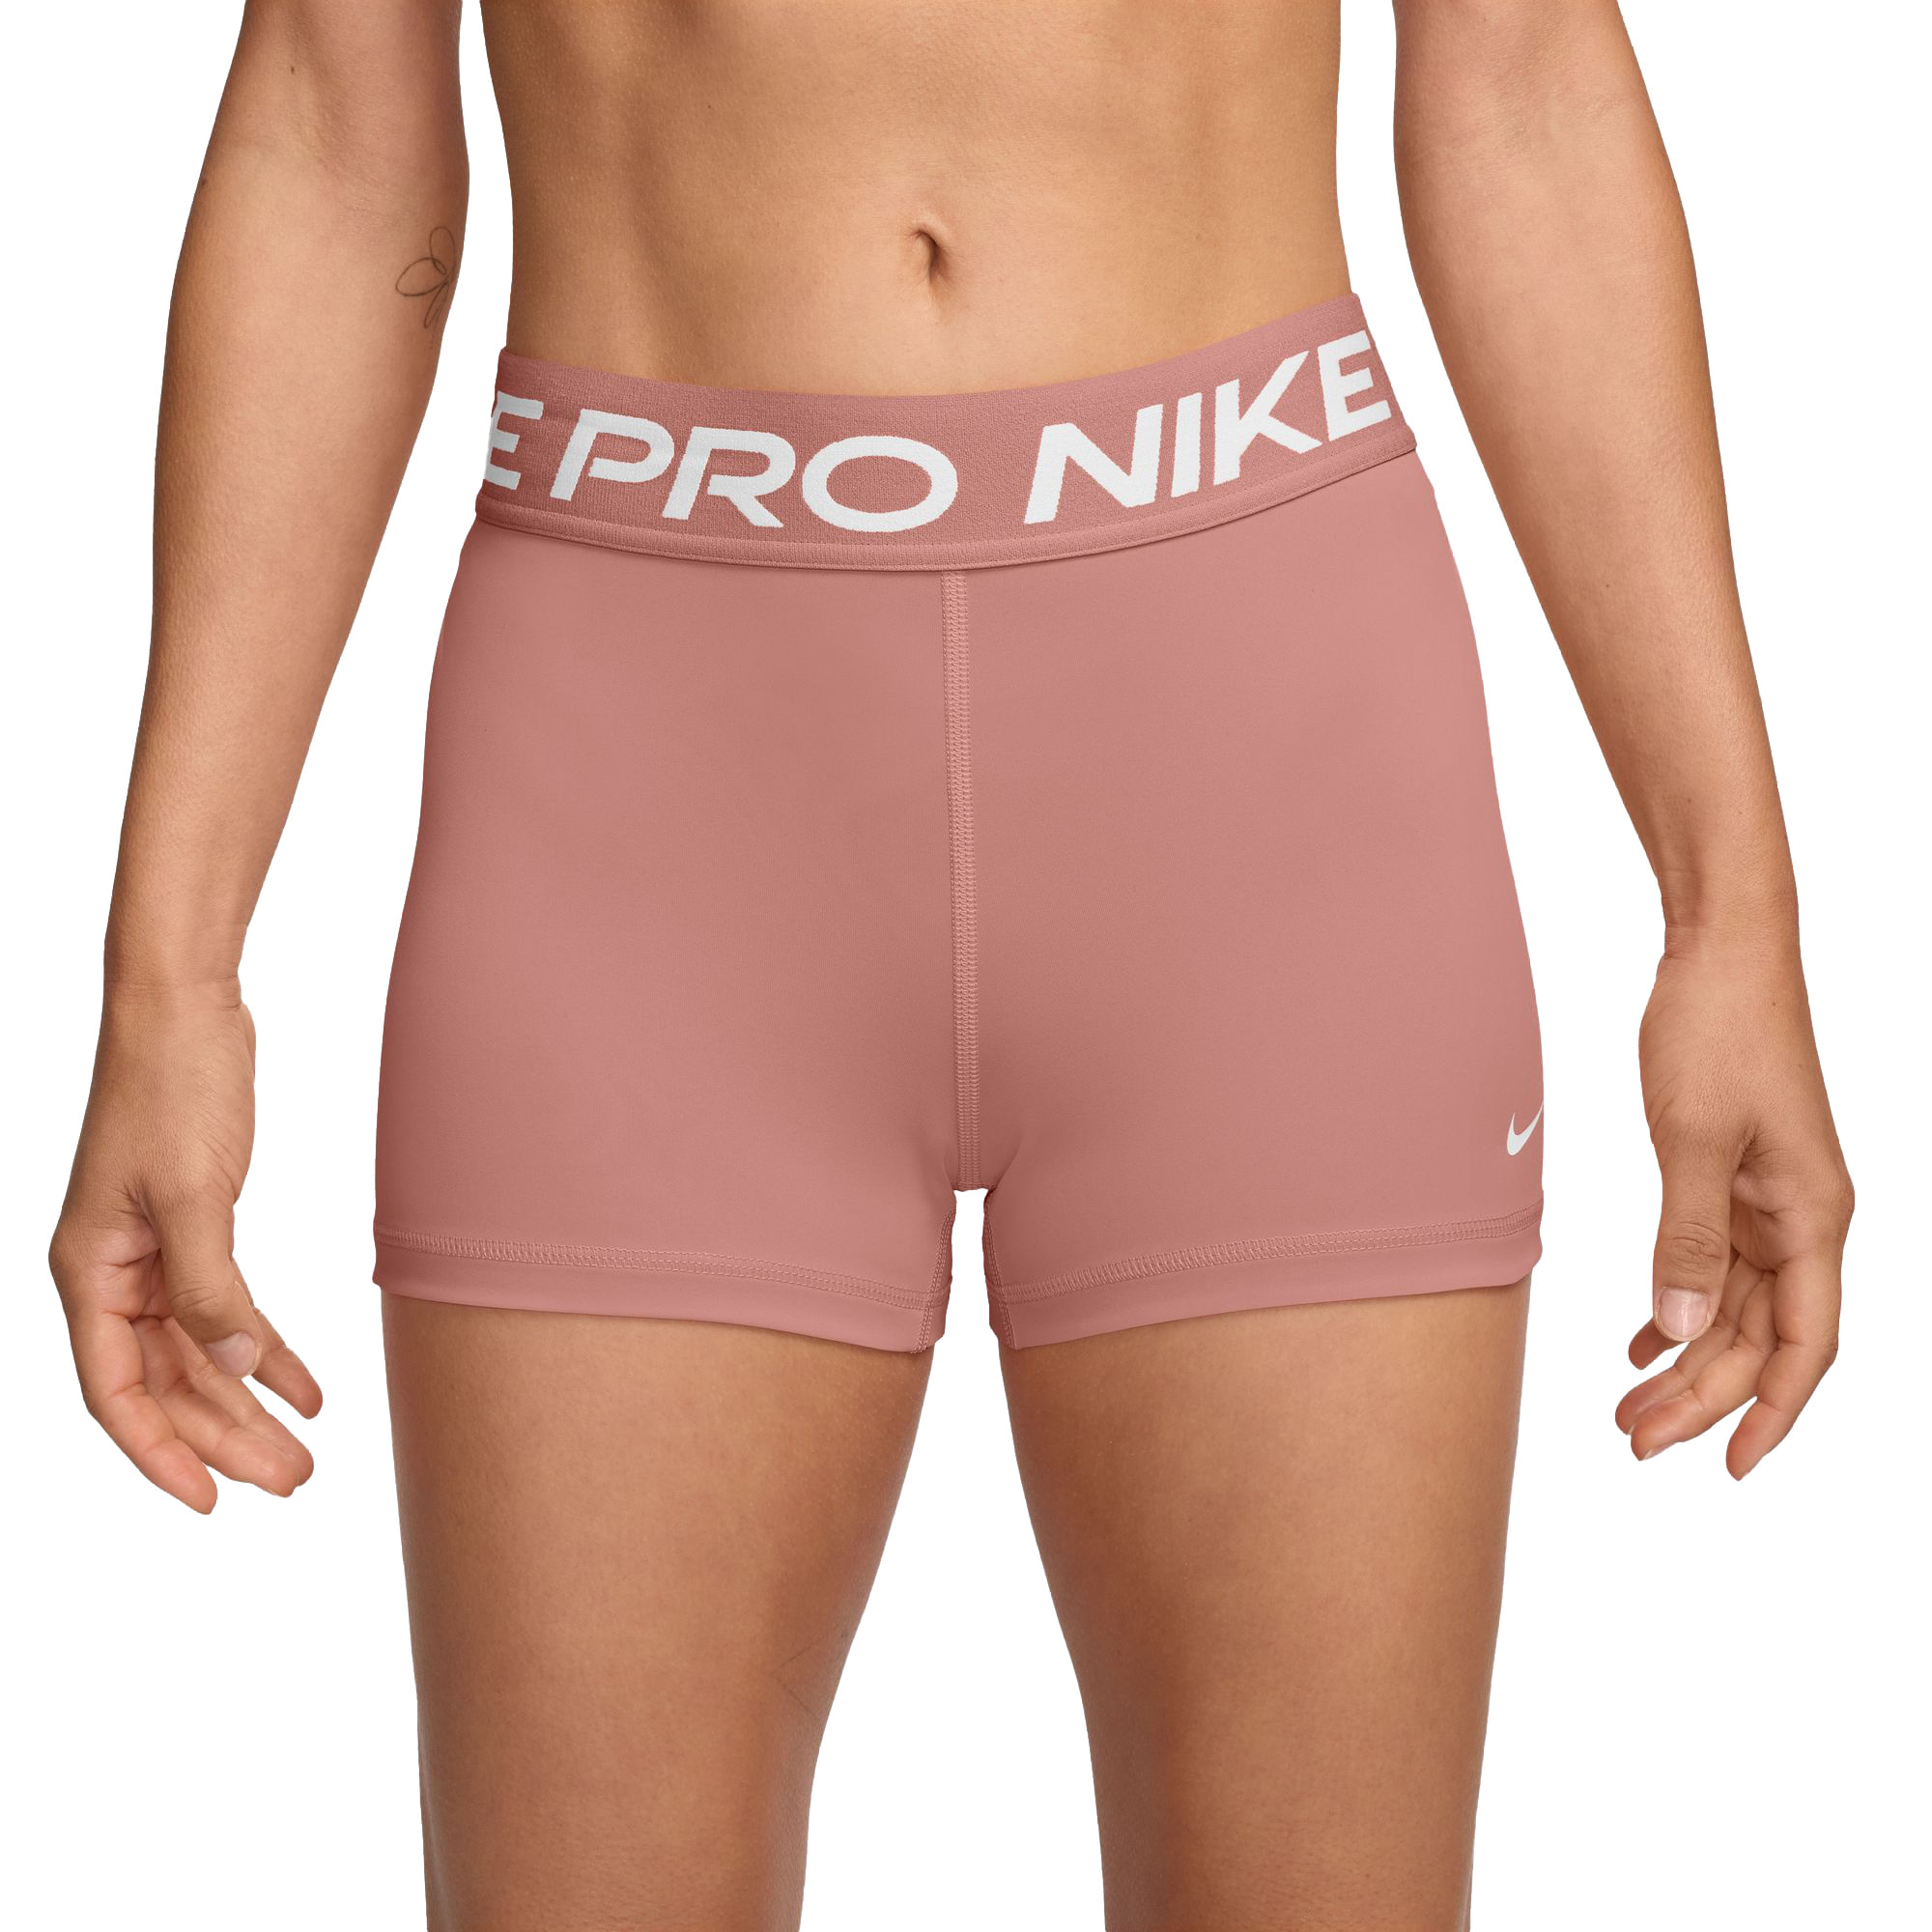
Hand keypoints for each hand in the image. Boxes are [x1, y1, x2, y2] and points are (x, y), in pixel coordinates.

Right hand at [49, 985, 320, 1511]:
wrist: (187, 1007)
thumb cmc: (172, 1085)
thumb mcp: (192, 1192)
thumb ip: (211, 1287)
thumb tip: (233, 1370)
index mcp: (90, 1272)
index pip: (117, 1392)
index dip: (159, 1454)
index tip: (210, 1501)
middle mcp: (112, 1273)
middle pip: (167, 1384)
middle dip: (225, 1439)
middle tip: (293, 1482)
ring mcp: (153, 1254)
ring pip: (199, 1356)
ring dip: (248, 1404)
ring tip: (305, 1452)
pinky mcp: (194, 1231)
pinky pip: (227, 1312)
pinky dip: (265, 1350)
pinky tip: (305, 1386)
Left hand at [1617, 933, 1850, 1476]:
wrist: (1720, 948)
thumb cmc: (1717, 1029)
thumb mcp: (1693, 1139)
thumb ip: (1687, 1240)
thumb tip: (1686, 1333)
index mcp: (1814, 1216)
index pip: (1807, 1344)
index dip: (1773, 1413)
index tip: (1728, 1466)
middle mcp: (1802, 1218)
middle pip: (1762, 1337)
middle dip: (1702, 1397)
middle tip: (1632, 1442)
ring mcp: (1768, 1200)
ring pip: (1734, 1309)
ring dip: (1685, 1361)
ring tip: (1625, 1410)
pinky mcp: (1734, 1179)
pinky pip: (1714, 1267)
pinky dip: (1678, 1308)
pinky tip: (1639, 1344)